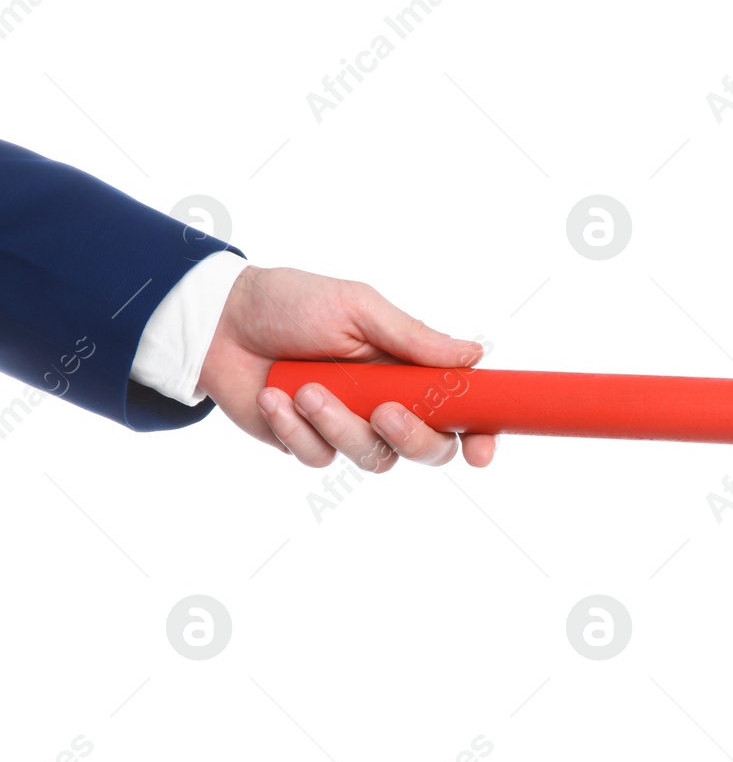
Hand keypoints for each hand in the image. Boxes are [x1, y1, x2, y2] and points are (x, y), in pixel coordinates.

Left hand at [199, 265, 495, 470]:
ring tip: (306, 389)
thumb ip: (414, 338)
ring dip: (340, 426)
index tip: (482, 450)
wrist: (220, 321)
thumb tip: (474, 356)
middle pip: (429, 449)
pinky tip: (274, 396)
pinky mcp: (309, 443)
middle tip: (384, 410)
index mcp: (412, 370)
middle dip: (412, 437)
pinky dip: (295, 427)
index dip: (482, 435)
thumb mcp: (358, 308)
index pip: (463, 412)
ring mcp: (350, 427)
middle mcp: (389, 403)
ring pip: (373, 458)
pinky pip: (318, 456)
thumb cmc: (294, 304)